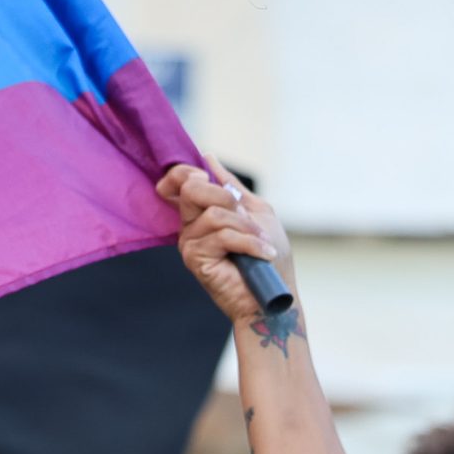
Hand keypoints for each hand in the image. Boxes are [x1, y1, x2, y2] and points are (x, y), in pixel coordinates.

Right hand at [156, 159, 295, 328]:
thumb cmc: (270, 258)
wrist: (274, 296)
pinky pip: (222, 235)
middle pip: (193, 189)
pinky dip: (249, 242)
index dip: (188, 171)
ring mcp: (190, 243)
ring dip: (247, 227)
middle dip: (227, 198)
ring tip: (263, 243)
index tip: (207, 177)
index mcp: (201, 212)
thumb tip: (208, 158)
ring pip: (214, 214)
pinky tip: (263, 253)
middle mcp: (190, 226)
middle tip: (248, 219)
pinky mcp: (194, 259)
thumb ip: (232, 186)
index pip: (180, 180)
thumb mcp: (256, 211)